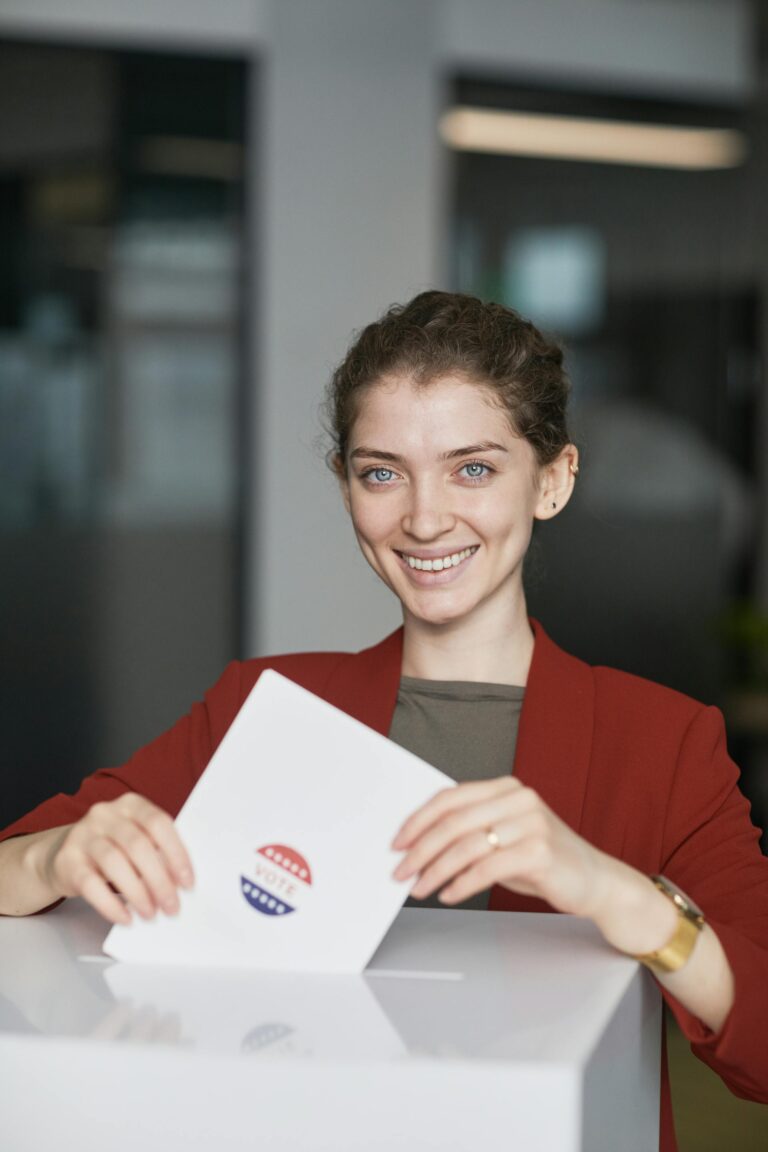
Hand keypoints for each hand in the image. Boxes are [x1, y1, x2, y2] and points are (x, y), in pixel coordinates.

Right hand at [38, 793, 193, 925]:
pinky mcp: (66, 860)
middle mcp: (104, 814)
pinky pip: (90, 885)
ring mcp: (82, 835)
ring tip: (150, 913)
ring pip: (114, 863)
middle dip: (159, 880)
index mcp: (130, 804)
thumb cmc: (112, 847)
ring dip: (137, 893)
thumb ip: (156, 851)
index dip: (176, 853)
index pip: (158, 823)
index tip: (188, 882)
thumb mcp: (135, 839)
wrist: (61, 853)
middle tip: (171, 906)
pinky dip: (111, 904)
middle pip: (138, 845)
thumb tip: (179, 883)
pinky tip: (125, 917)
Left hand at [391, 777, 675, 955]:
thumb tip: (418, 844)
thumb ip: (471, 830)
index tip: (398, 842)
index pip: (450, 797)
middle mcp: (519, 798)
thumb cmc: (542, 860)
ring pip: (467, 845)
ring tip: (421, 888)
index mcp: (505, 787)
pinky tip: (449, 894)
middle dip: (421, 849)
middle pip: (454, 821)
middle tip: (401, 871)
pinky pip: (488, 867)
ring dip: (436, 870)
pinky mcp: (541, 850)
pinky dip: (462, 884)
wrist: (595, 881)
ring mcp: (532, 822)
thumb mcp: (504, 836)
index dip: (419, 820)